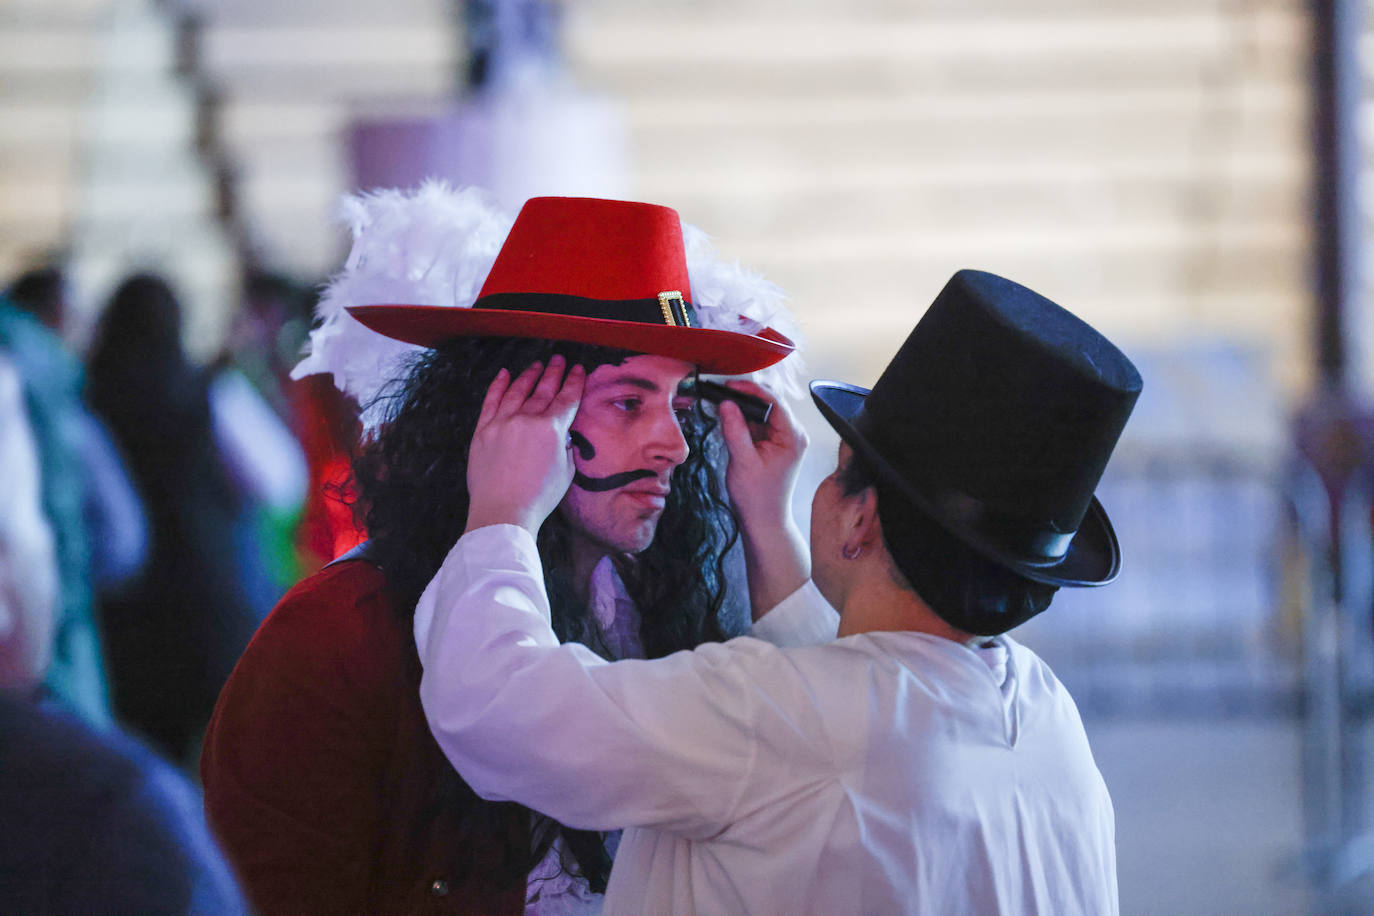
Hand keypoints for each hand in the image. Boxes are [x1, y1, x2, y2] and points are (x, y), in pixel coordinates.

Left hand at [465, 356, 585, 536]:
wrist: (502, 511)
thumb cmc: (538, 497)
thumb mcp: (566, 472)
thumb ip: (565, 447)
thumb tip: (562, 435)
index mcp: (551, 429)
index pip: (566, 399)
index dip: (574, 382)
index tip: (579, 369)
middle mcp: (526, 419)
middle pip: (543, 390)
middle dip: (554, 372)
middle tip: (559, 359)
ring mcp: (502, 422)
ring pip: (517, 391)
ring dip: (529, 376)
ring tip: (536, 365)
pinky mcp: (483, 430)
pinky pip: (491, 401)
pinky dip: (498, 386)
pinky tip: (505, 374)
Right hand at [717, 381, 809, 619]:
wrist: (764, 521)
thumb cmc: (757, 497)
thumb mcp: (743, 461)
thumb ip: (735, 430)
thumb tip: (726, 403)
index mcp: (793, 436)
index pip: (774, 401)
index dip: (750, 390)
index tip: (727, 386)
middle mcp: (793, 433)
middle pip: (768, 403)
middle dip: (744, 398)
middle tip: (719, 394)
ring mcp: (784, 438)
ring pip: (761, 412)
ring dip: (742, 409)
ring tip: (720, 407)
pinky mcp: (774, 444)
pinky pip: (758, 424)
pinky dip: (743, 421)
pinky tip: (728, 421)